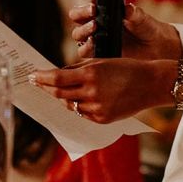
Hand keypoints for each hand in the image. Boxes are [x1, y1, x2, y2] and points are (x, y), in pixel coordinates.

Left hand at [31, 58, 176, 122]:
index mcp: (90, 74)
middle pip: (59, 93)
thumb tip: (58, 74)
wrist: (150, 84)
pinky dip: (79, 106)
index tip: (32, 76)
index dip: (41, 78)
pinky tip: (82, 99)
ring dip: (64, 97)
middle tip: (38, 83)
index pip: (57, 78)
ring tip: (65, 89)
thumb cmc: (126, 68)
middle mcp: (91, 92)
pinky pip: (82, 113)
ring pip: (70, 104)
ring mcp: (96, 108)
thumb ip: (79, 68)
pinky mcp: (101, 119)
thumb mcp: (102, 62)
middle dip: (47, 88)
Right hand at [69, 0, 182, 60]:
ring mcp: (96, 38)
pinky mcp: (98, 53)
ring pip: (78, 34)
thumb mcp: (142, 18)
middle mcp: (97, 22)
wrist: (155, 47)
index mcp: (105, 10)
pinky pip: (84, 51)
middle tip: (93, 11)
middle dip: (82, 12)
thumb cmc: (146, 27)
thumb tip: (127, 8)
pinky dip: (86, 47)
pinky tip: (94, 43)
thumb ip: (134, 14)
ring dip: (83, 29)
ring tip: (95, 27)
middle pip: (77, 16)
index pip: (91, 0)